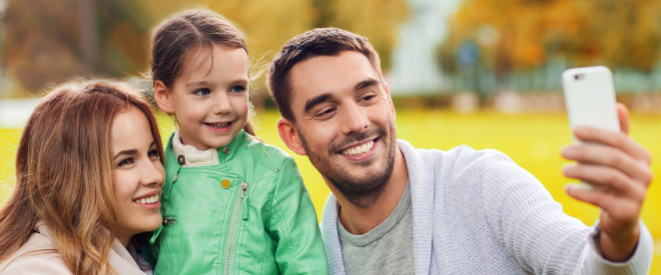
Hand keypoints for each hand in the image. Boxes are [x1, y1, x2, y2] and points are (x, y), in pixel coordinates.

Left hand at [561, 103, 651, 261]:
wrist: (621, 217)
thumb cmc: (614, 179)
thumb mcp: (616, 159)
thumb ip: (616, 135)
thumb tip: (618, 106)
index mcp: (642, 156)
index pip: (620, 140)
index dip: (597, 133)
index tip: (575, 130)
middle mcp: (645, 174)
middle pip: (613, 158)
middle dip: (585, 152)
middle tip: (562, 151)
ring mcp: (638, 194)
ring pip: (608, 177)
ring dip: (582, 172)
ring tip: (564, 170)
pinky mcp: (628, 211)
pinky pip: (602, 199)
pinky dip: (582, 193)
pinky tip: (568, 189)